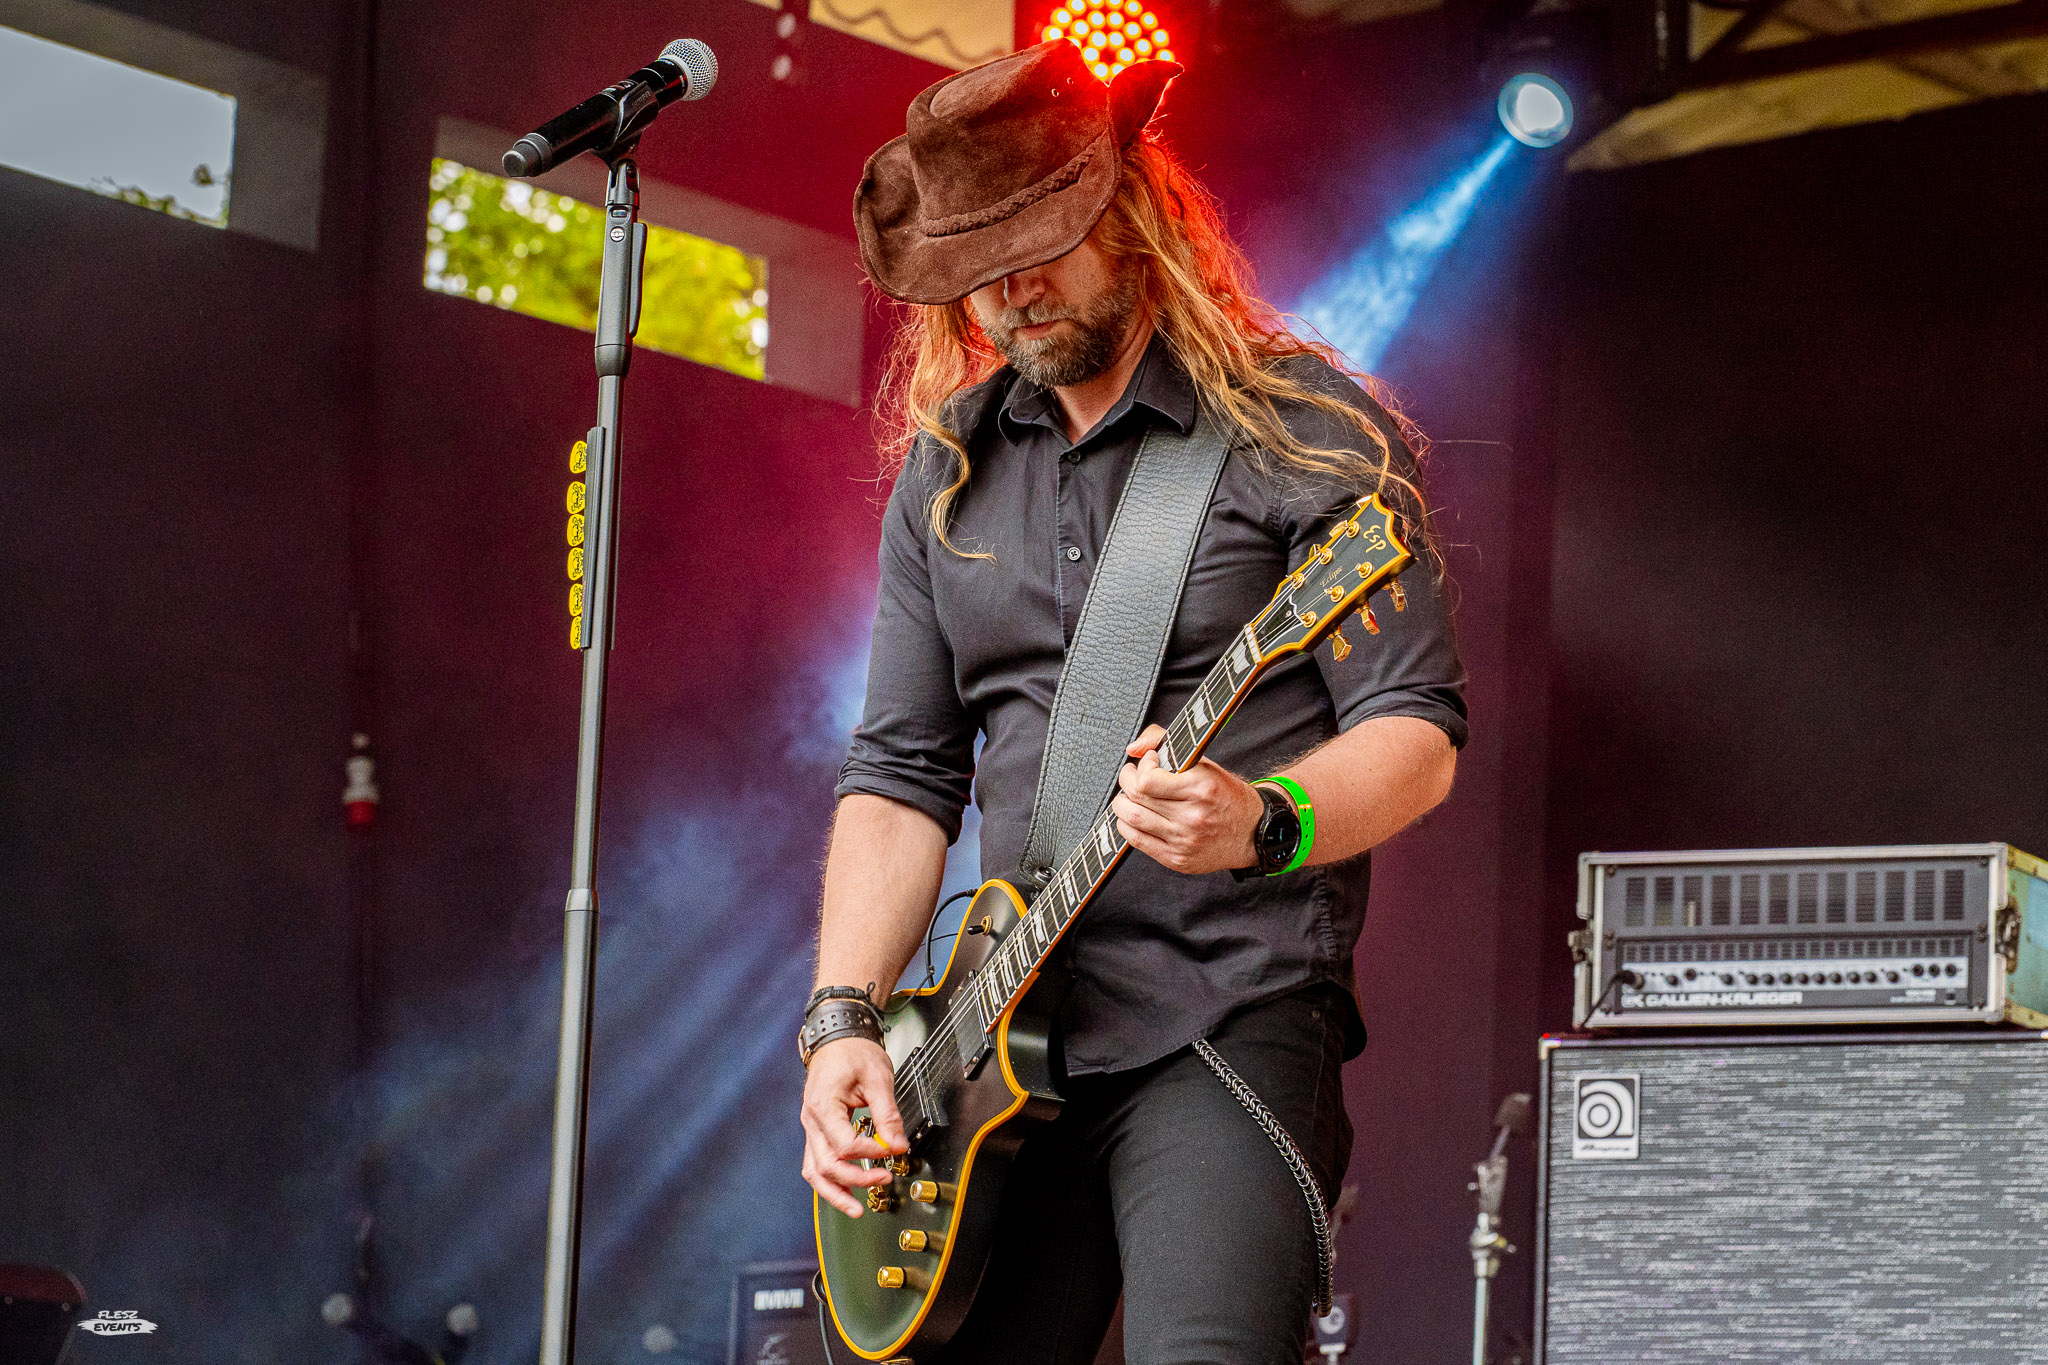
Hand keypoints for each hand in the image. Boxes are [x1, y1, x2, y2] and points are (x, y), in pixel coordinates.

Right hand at [800, 1036, 908, 1217]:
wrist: (837, 1038)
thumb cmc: (853, 1052)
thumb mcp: (878, 1078)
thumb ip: (887, 1115)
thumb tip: (898, 1144)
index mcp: (823, 1106)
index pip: (845, 1144)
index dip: (870, 1153)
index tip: (892, 1150)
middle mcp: (811, 1120)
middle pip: (826, 1165)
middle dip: (856, 1180)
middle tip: (884, 1180)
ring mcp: (811, 1127)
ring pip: (815, 1171)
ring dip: (835, 1193)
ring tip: (856, 1210)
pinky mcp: (816, 1131)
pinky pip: (816, 1162)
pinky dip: (829, 1181)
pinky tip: (845, 1192)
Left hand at [1111, 724, 1264, 875]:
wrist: (1253, 832)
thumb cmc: (1226, 795)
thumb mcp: (1203, 762)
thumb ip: (1165, 742)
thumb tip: (1133, 749)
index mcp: (1201, 789)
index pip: (1147, 780)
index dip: (1140, 767)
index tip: (1148, 762)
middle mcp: (1193, 817)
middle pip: (1136, 798)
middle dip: (1126, 781)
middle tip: (1132, 775)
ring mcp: (1184, 841)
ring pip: (1131, 819)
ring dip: (1122, 804)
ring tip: (1129, 796)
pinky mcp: (1177, 859)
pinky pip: (1137, 841)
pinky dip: (1127, 825)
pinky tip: (1135, 816)